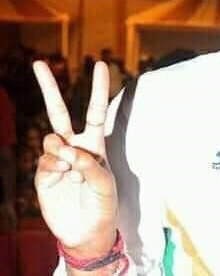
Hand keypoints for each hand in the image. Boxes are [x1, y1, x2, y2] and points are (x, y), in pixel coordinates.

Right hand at [33, 60, 116, 257]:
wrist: (86, 231)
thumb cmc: (103, 204)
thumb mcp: (105, 184)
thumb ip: (90, 165)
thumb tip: (68, 151)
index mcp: (95, 143)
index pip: (96, 110)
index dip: (98, 88)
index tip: (100, 64)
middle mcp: (74, 145)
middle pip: (59, 111)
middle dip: (48, 87)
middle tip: (38, 63)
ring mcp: (57, 158)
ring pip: (51, 138)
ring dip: (61, 151)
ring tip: (71, 168)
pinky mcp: (43, 173)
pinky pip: (44, 160)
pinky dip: (53, 167)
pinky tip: (61, 178)